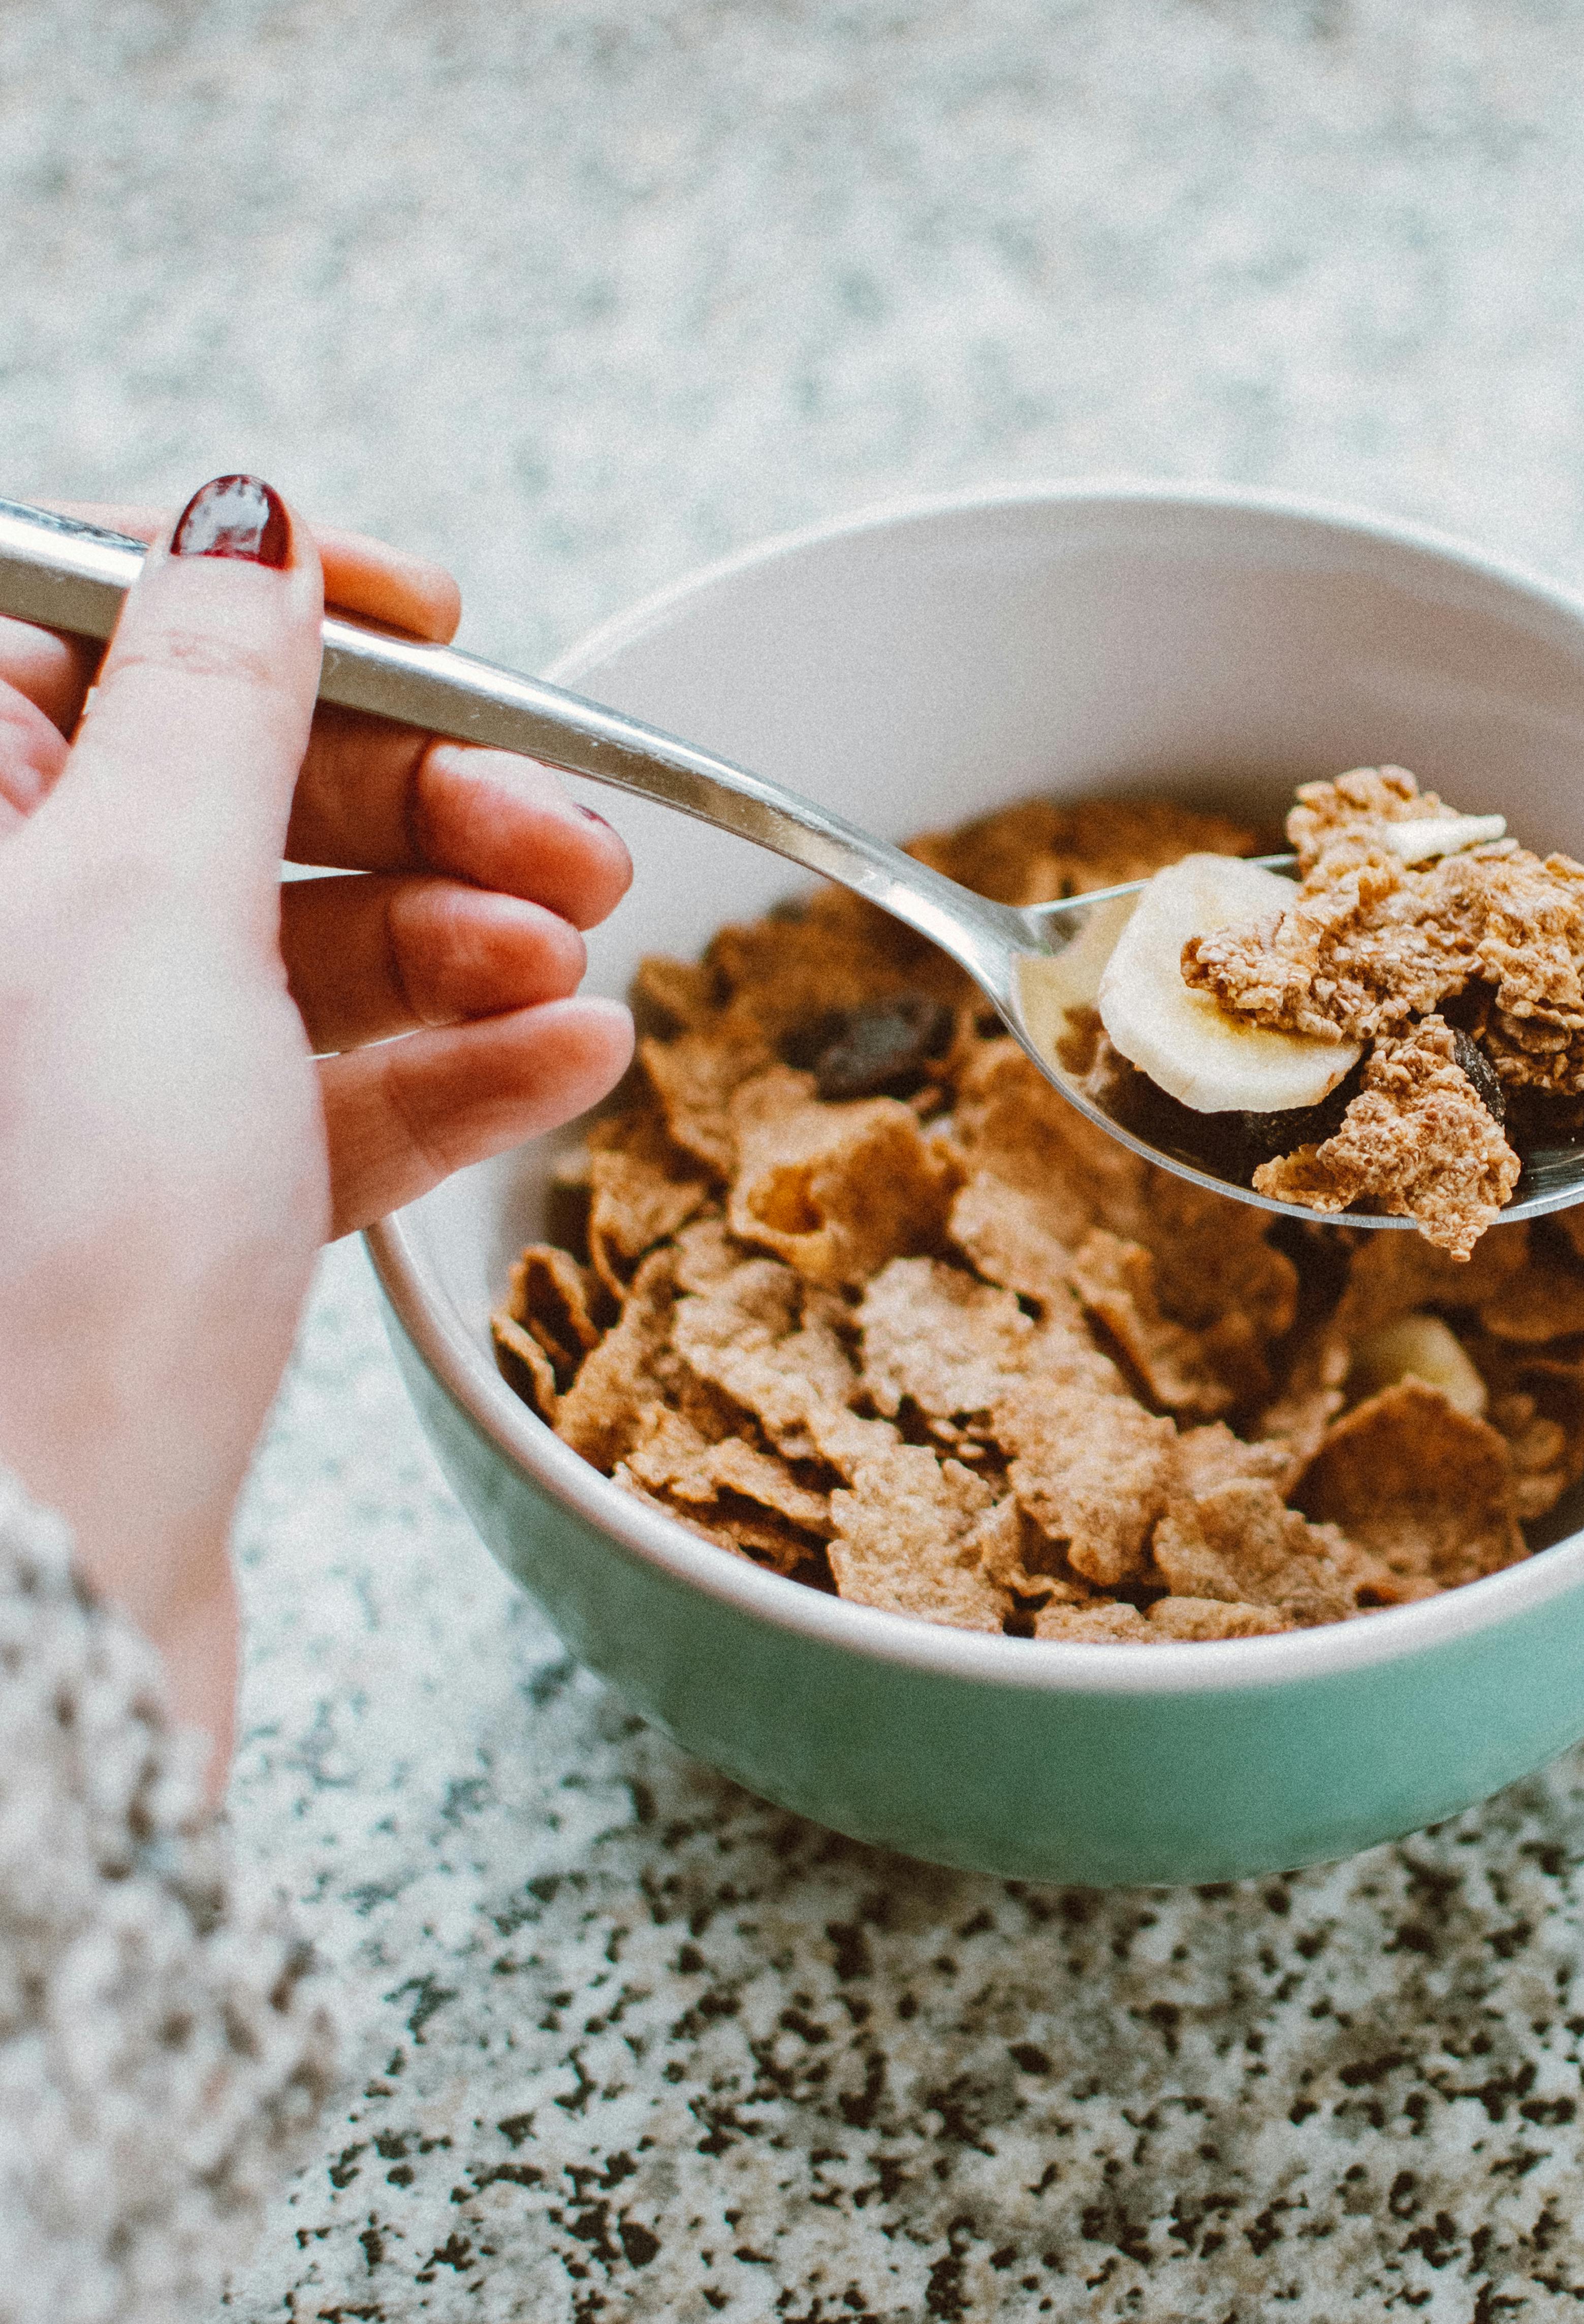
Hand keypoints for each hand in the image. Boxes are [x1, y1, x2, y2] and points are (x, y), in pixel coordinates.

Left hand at [0, 479, 635, 1766]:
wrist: (34, 1593)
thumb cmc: (44, 1244)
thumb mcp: (136, 908)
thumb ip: (210, 702)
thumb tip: (245, 526)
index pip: (95, 622)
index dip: (277, 603)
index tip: (441, 621)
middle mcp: (7, 941)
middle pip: (231, 789)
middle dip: (425, 798)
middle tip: (579, 835)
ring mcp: (90, 1085)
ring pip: (300, 950)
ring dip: (464, 939)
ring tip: (583, 960)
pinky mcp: (177, 1212)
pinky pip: (329, 1098)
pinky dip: (454, 1071)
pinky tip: (566, 1058)